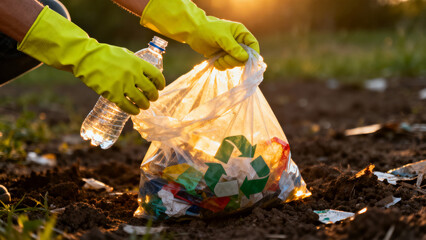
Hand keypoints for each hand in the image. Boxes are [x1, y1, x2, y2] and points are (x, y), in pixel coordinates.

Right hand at [18, 6, 164, 114]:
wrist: (86, 58)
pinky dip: (133, 110)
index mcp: (137, 62)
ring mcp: (123, 85)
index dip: (161, 83)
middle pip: (150, 90)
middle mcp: (132, 74)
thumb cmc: (106, 54)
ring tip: (144, 105)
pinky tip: (135, 111)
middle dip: (154, 96)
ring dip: (145, 105)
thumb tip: (146, 73)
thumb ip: (136, 63)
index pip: (156, 76)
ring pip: (141, 100)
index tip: (160, 87)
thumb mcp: (125, 54)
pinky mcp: (113, 94)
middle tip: (152, 98)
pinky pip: (127, 106)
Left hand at [141, 0, 258, 69]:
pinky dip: (222, 66)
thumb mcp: (222, 38)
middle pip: (244, 57)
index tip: (248, 61)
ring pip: (235, 63)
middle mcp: (237, 42)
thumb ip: (234, 48)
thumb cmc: (208, 30)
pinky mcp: (223, 57)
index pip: (253, 44)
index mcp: (240, 33)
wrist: (193, 32)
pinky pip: (227, 66)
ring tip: (218, 59)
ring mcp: (230, 50)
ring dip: (227, 63)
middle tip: (225, 59)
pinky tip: (215, 61)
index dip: (252, 54)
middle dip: (234, 60)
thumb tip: (245, 58)